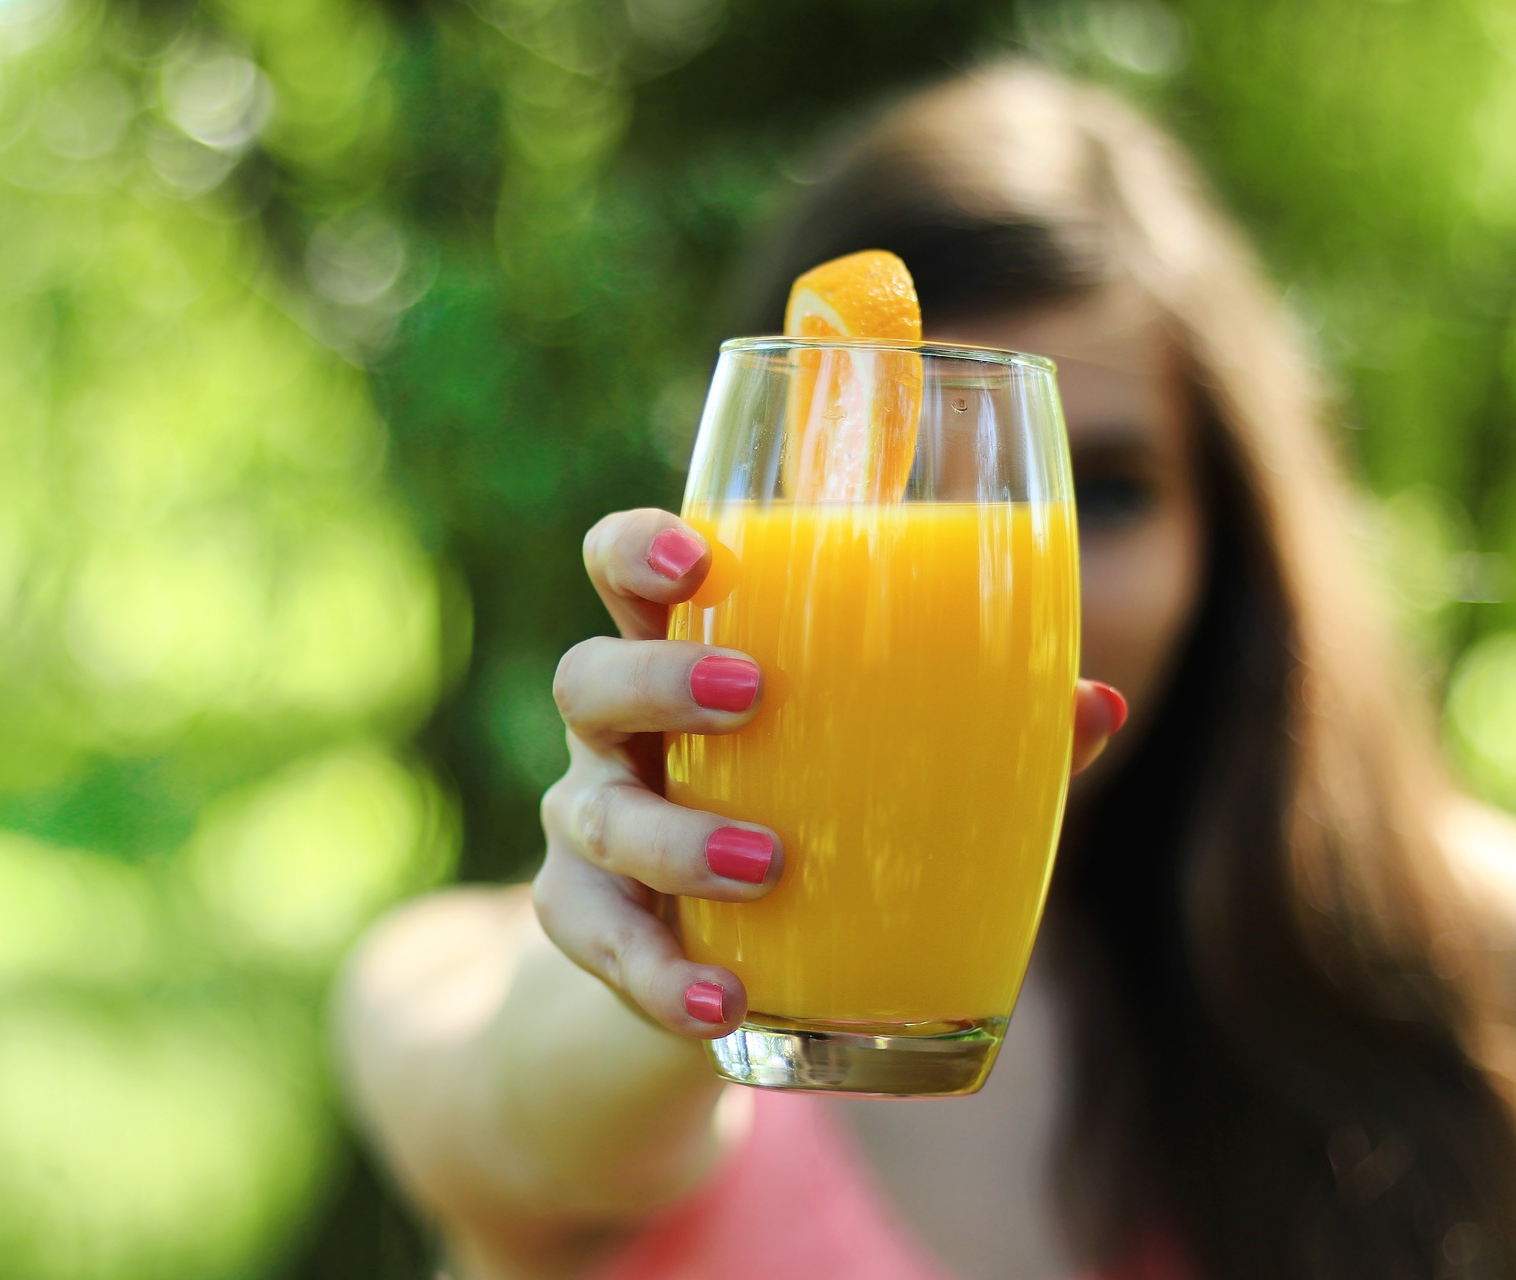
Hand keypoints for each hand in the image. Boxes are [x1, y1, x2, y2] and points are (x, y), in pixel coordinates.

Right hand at [536, 508, 1128, 1039]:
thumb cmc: (813, 820)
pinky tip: (721, 999)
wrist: (729, 964)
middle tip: (750, 694)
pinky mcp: (586, 921)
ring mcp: (591, 827)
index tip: (698, 557)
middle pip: (589, 677)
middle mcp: (620, 735)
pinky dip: (660, 976)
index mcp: (684, 661)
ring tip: (765, 864)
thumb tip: (1099, 705)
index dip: (639, 550)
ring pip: (597, 816)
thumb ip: (978, 734)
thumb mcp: (878, 771)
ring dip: (677, 840)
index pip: (625, 572)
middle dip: (656, 677)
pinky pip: (601, 943)